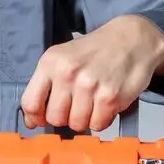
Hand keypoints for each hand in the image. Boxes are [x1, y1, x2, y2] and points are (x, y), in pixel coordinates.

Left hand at [19, 15, 163, 132]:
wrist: (132, 38)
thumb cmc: (96, 50)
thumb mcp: (64, 57)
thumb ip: (46, 86)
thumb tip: (32, 120)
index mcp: (50, 62)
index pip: (30, 102)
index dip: (35, 117)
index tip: (41, 120)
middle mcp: (67, 73)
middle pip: (55, 118)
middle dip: (64, 118)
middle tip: (74, 107)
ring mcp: (89, 85)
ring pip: (77, 125)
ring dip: (84, 120)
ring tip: (92, 103)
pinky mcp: (110, 97)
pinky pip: (98, 125)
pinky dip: (101, 120)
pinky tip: (104, 104)